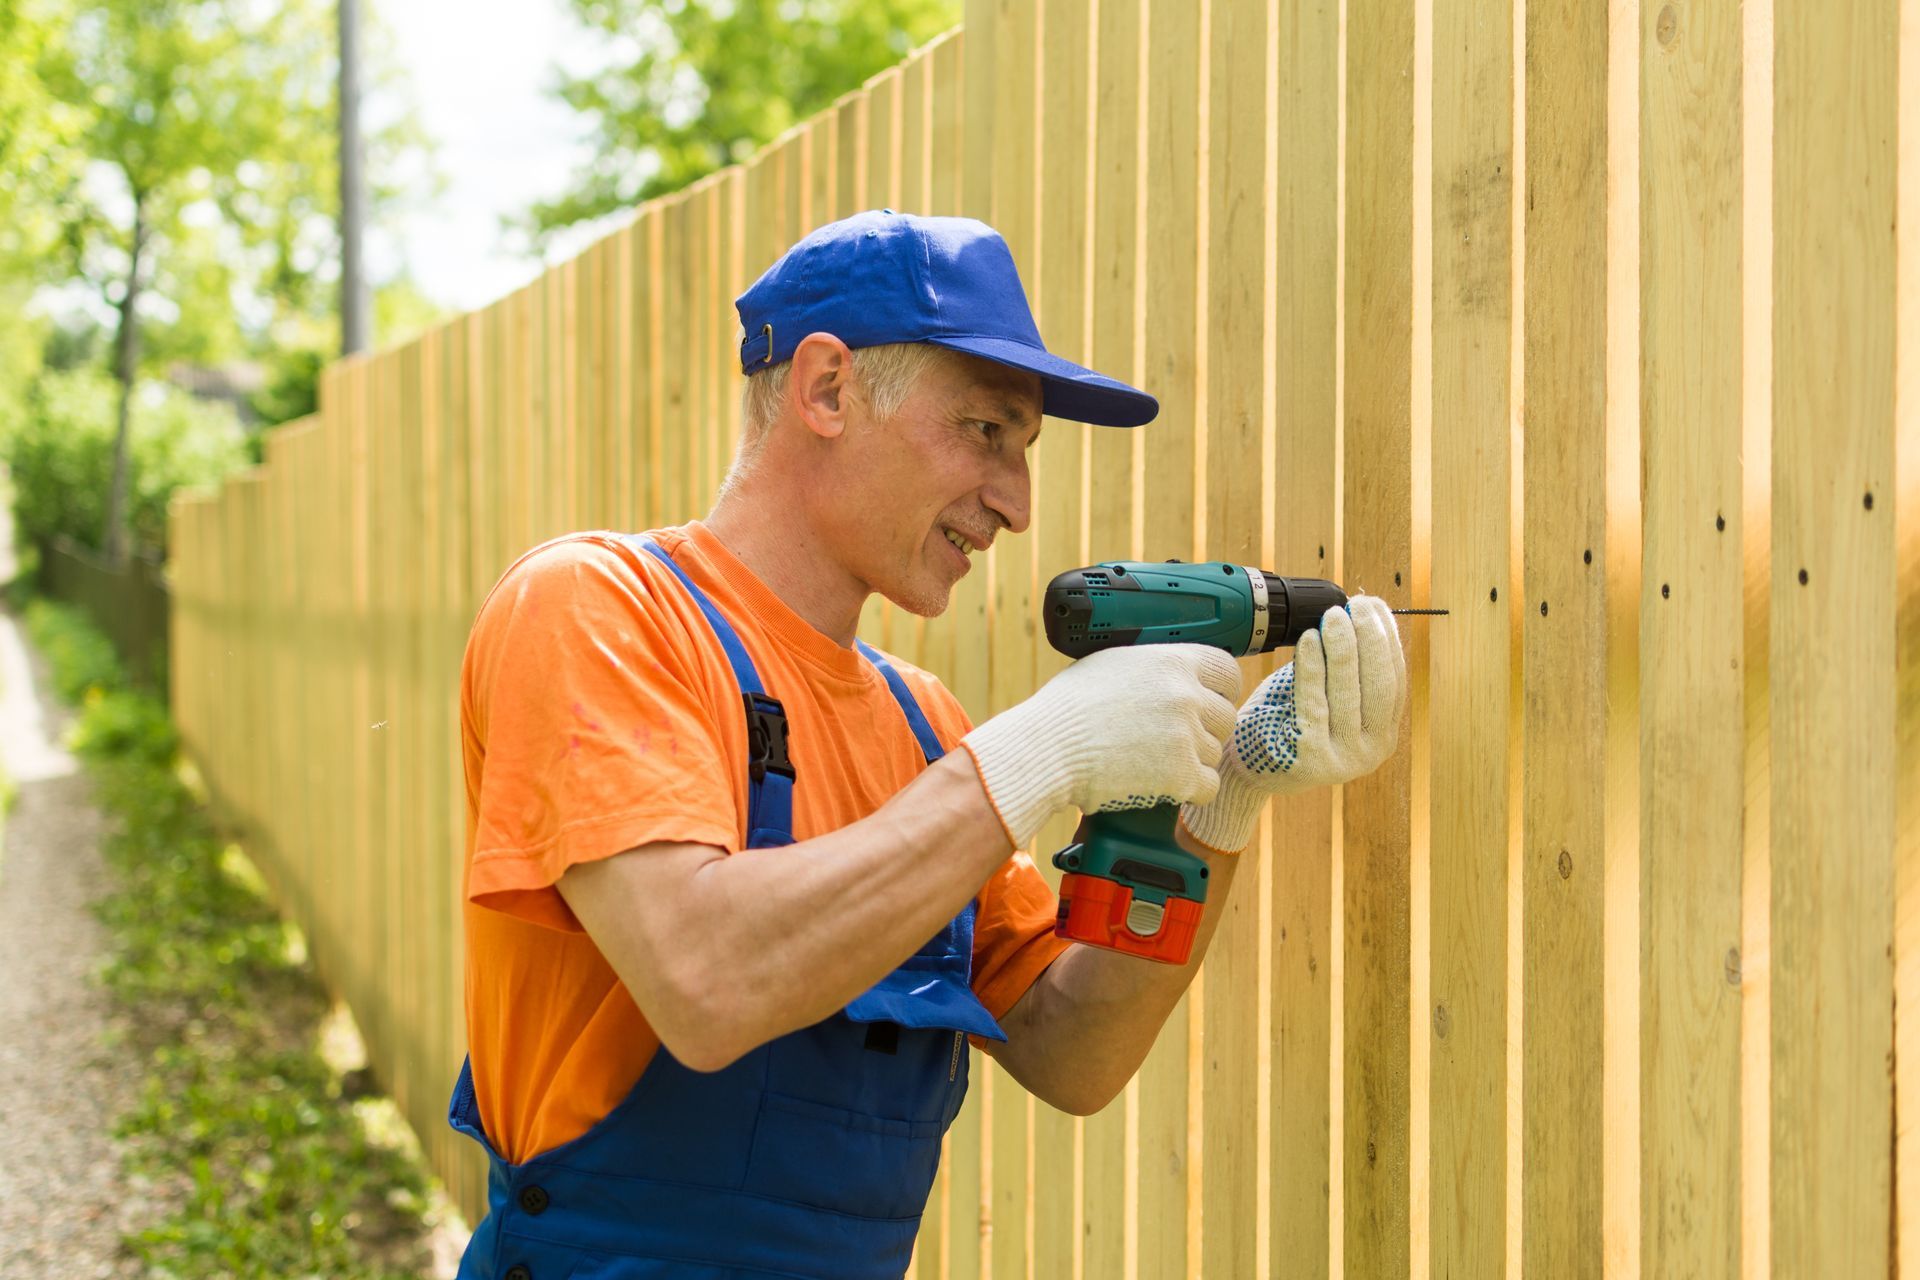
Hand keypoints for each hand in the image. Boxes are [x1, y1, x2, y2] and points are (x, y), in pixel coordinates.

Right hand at [961, 644, 1242, 848]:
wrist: (1048, 749)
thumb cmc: (1066, 709)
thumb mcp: (1111, 665)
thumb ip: (1149, 667)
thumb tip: (1165, 672)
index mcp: (1172, 661)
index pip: (1228, 671)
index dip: (1221, 690)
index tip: (1211, 701)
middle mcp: (1186, 695)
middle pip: (1225, 717)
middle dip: (1205, 730)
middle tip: (1174, 739)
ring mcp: (1187, 736)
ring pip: (1214, 753)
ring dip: (1192, 760)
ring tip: (1154, 762)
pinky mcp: (1182, 775)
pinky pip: (1208, 787)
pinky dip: (1189, 790)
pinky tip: (1163, 784)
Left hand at [1180, 595, 1407, 853]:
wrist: (1249, 768)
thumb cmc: (1287, 722)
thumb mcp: (1326, 695)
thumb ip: (1345, 665)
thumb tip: (1358, 611)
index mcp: (1382, 734)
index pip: (1395, 681)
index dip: (1387, 640)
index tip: (1376, 607)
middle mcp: (1371, 751)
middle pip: (1379, 686)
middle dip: (1370, 639)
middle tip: (1356, 605)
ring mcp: (1344, 760)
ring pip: (1348, 692)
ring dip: (1342, 648)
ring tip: (1332, 615)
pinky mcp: (1311, 760)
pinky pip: (1314, 704)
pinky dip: (1313, 668)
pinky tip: (1309, 640)